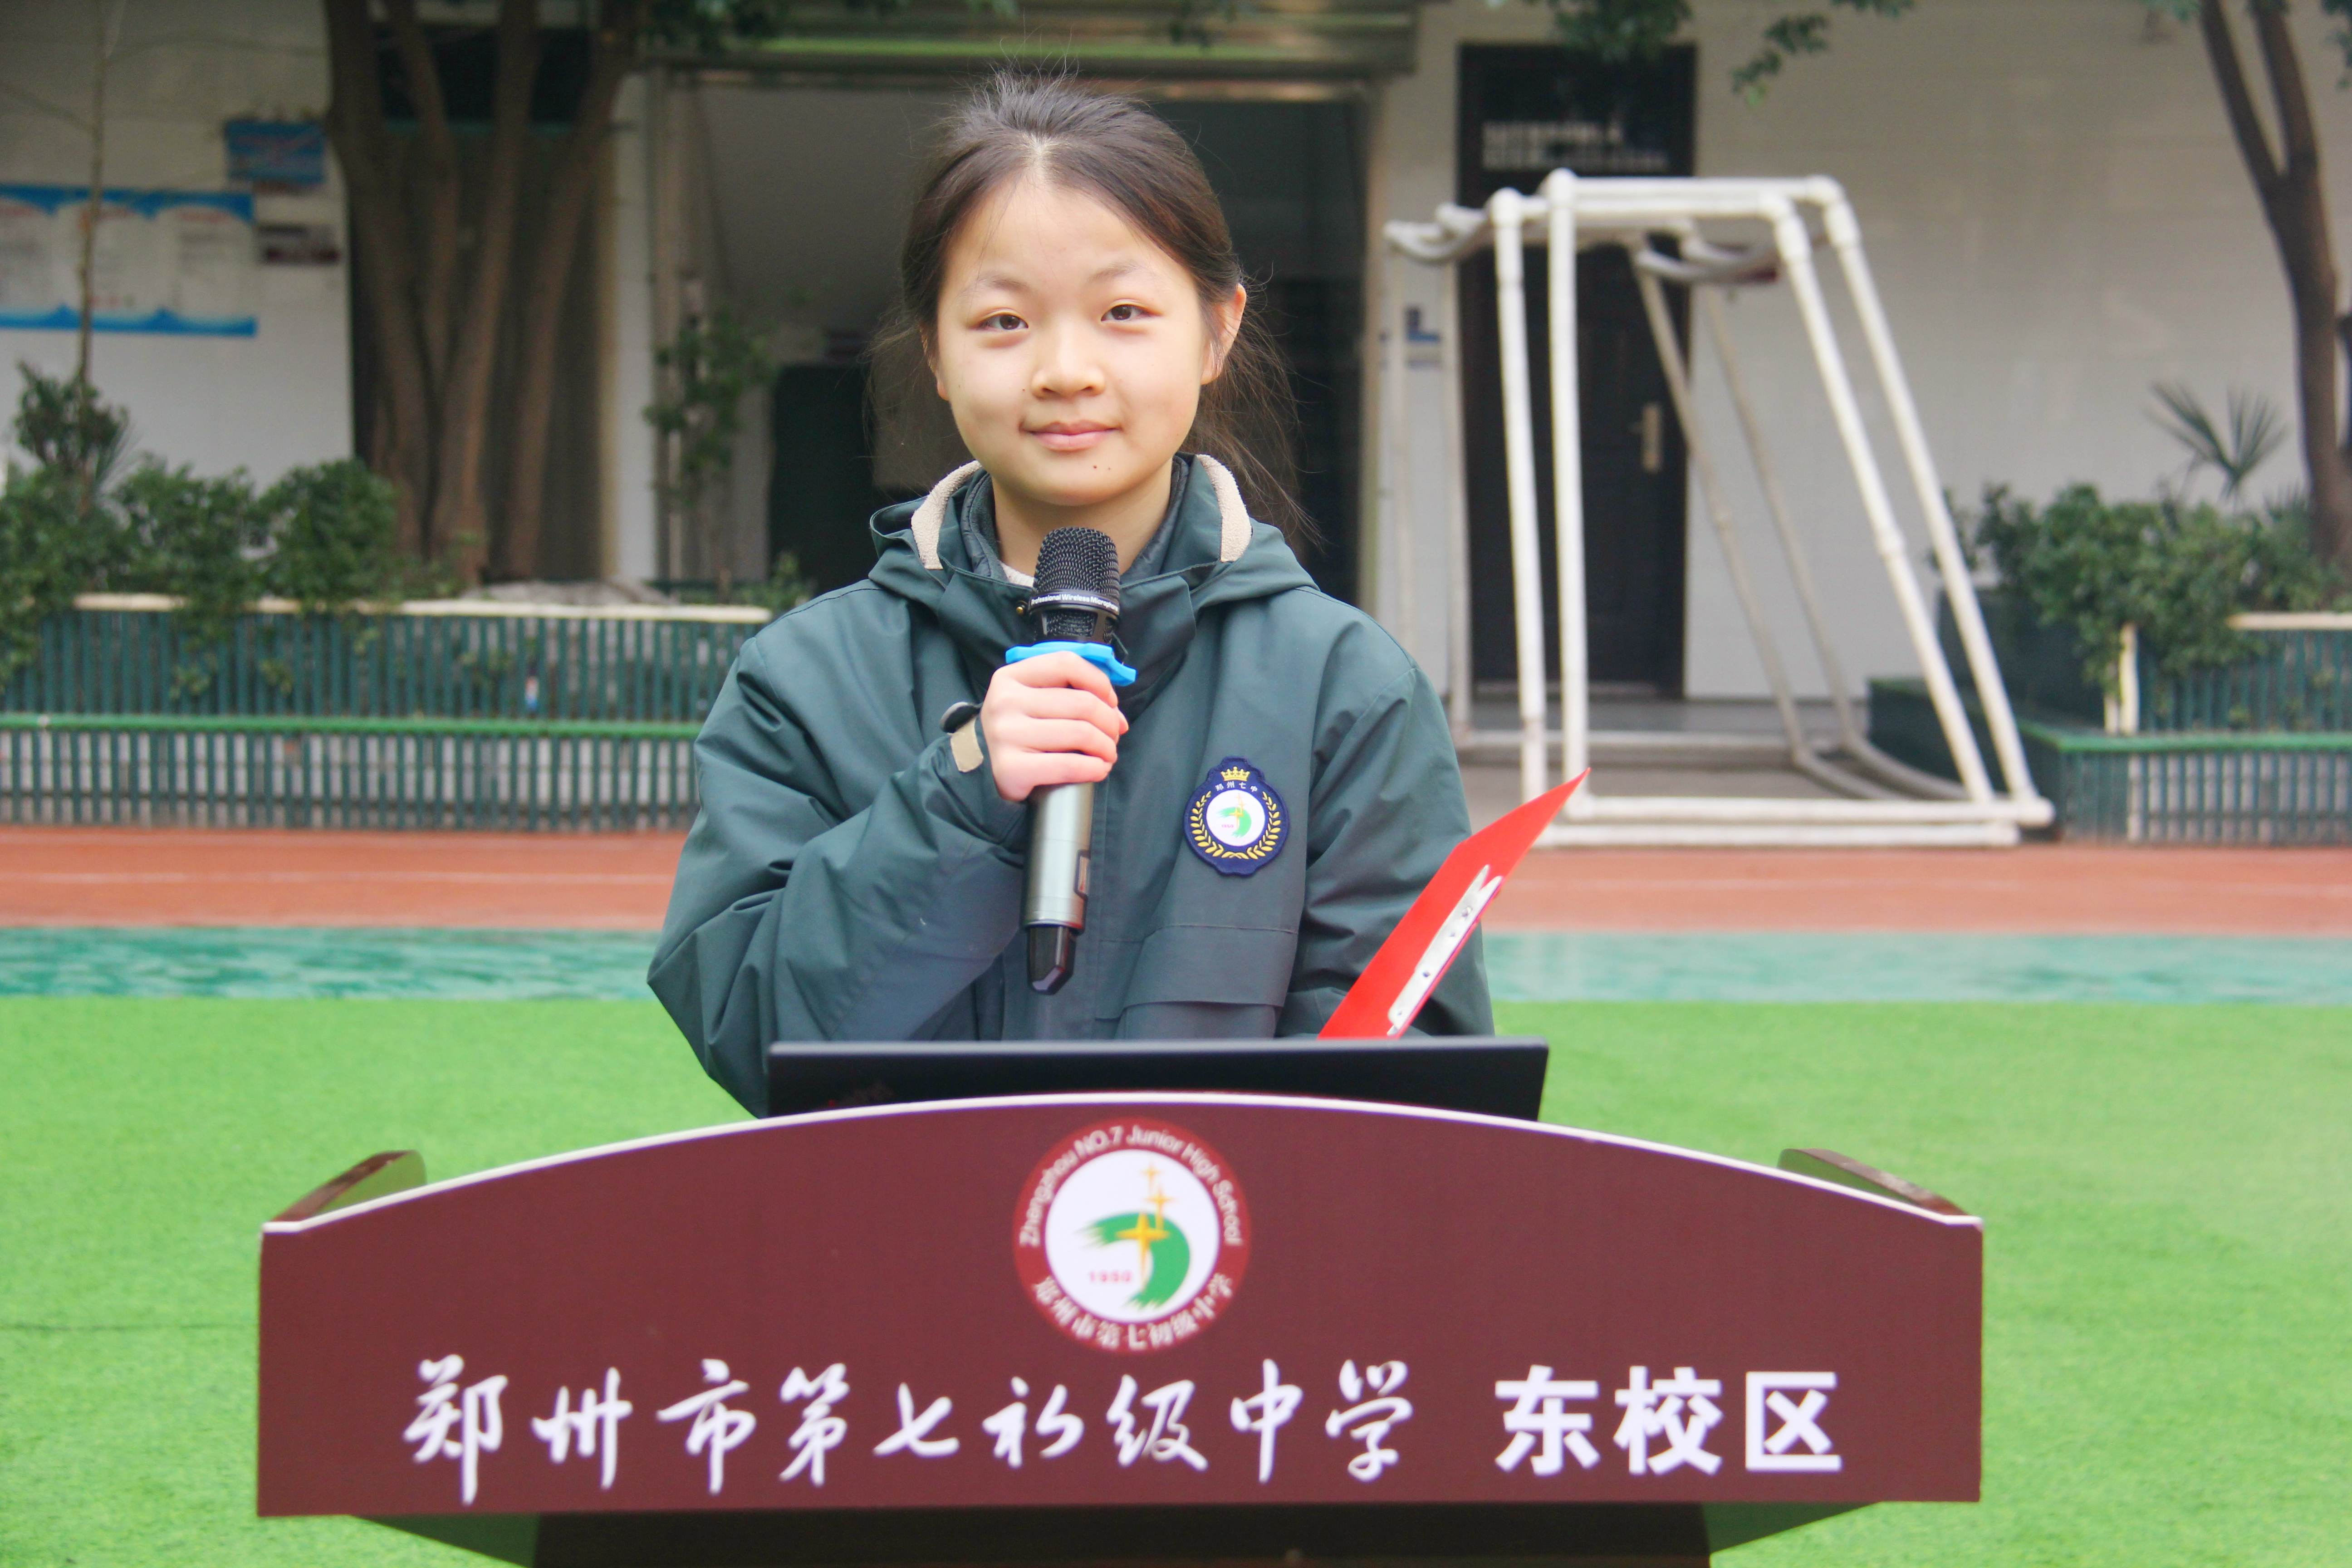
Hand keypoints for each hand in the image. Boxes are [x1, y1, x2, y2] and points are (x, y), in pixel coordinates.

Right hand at [980, 652, 1128, 803]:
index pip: (1066, 664)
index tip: (1111, 702)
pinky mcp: (1011, 768)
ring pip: (1081, 733)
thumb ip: (1071, 694)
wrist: (985, 772)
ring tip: (1108, 755)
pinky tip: (1099, 769)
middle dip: (1109, 721)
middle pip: (1081, 703)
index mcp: (1011, 677)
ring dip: (1106, 747)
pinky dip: (1094, 768)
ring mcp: (1006, 735)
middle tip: (1113, 736)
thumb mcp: (1035, 701)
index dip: (1099, 681)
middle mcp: (1005, 702)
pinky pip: (1069, 765)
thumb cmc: (1022, 732)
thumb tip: (1117, 717)